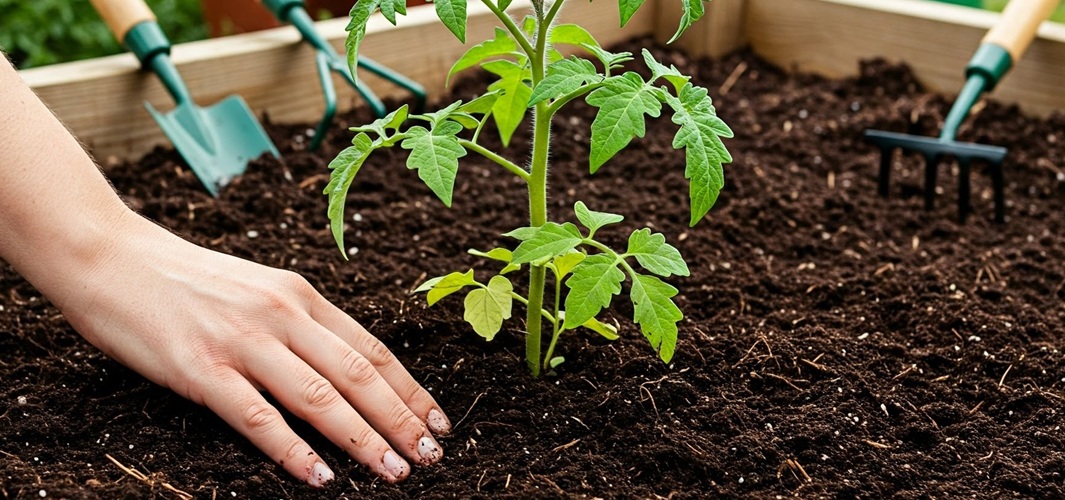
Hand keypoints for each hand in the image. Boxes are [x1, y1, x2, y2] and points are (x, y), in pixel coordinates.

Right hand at [57, 214, 449, 486]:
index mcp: (300, 294)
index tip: (438, 422)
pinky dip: (294, 451)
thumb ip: (300, 323)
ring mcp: (242, 341)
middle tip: (431, 456)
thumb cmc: (185, 279)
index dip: (410, 389)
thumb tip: (347, 367)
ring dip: (363, 439)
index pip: (372, 349)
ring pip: (320, 397)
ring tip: (395, 471)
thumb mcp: (258, 288)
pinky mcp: (201, 368)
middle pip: (358, 374)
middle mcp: (281, 314)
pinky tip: (320, 477)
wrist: (109, 255)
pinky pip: (258, 417)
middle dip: (401, 420)